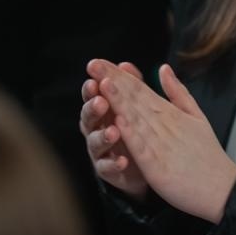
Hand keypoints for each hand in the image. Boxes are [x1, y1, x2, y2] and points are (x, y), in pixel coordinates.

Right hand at [81, 59, 147, 198]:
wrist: (147, 165)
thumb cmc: (138, 129)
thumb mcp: (139, 106)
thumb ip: (132, 85)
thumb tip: (125, 64)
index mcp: (103, 110)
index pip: (93, 95)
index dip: (91, 88)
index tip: (95, 79)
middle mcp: (96, 129)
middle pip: (88, 117)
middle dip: (92, 108)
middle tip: (101, 101)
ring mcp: (100, 151)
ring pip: (95, 142)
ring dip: (102, 136)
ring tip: (113, 131)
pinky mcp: (108, 171)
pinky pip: (107, 168)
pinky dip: (114, 164)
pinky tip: (123, 160)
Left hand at [96, 62, 235, 223]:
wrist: (222, 188)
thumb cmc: (208, 156)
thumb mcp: (197, 116)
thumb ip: (178, 93)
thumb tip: (163, 69)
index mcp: (171, 112)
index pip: (140, 89)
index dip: (119, 75)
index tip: (100, 63)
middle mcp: (165, 124)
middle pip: (134, 98)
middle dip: (112, 80)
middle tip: (93, 64)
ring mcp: (161, 143)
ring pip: (136, 118)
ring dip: (118, 101)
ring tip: (101, 83)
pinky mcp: (157, 165)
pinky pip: (141, 147)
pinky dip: (130, 133)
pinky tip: (117, 120)